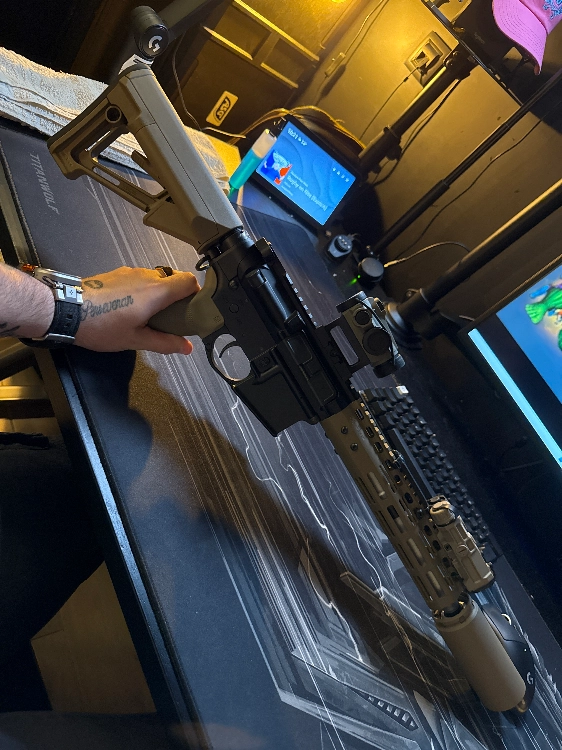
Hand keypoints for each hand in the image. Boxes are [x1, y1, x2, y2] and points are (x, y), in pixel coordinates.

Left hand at [74, 266, 199, 353]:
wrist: (66, 309)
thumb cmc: (102, 325)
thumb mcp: (135, 340)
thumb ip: (165, 342)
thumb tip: (187, 348)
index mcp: (157, 292)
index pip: (189, 280)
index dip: (195, 293)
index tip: (191, 310)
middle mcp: (147, 276)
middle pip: (173, 279)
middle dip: (176, 297)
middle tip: (169, 318)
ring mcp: (130, 272)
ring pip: (155, 279)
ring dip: (157, 294)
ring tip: (147, 315)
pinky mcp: (117, 273)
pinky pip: (139, 279)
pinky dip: (142, 290)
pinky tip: (128, 308)